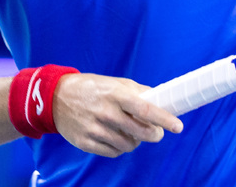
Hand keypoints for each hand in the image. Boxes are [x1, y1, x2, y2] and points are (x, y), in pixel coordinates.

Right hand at [52, 73, 183, 157]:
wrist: (57, 97)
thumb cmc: (91, 87)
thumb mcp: (114, 82)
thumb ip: (137, 92)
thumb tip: (159, 99)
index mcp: (115, 94)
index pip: (145, 110)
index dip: (164, 119)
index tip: (178, 126)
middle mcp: (106, 112)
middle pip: (140, 133)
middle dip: (153, 134)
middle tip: (156, 132)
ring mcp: (95, 129)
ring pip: (128, 145)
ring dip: (135, 141)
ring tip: (131, 132)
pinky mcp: (86, 143)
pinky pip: (113, 153)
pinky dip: (119, 147)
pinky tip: (116, 137)